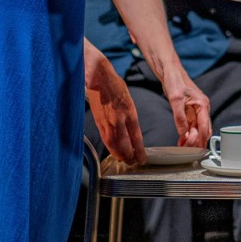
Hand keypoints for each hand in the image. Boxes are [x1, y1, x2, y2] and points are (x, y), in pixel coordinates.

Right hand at [84, 40, 146, 164]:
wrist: (99, 78)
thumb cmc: (115, 86)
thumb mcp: (128, 100)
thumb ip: (129, 116)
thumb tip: (131, 130)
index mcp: (129, 113)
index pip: (136, 137)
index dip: (139, 151)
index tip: (142, 159)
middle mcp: (119, 120)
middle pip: (125, 145)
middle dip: (130, 156)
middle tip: (134, 163)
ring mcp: (107, 122)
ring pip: (114, 145)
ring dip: (120, 155)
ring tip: (125, 161)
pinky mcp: (98, 122)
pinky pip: (105, 139)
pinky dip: (110, 148)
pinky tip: (113, 152)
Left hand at [161, 67, 212, 147]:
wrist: (170, 72)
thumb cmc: (175, 81)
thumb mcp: (175, 99)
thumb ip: (180, 117)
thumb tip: (183, 133)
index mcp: (202, 105)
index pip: (205, 126)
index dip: (201, 139)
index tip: (197, 150)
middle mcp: (202, 109)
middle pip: (203, 130)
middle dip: (196, 141)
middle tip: (187, 150)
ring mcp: (196, 111)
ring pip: (197, 130)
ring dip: (191, 139)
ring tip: (183, 148)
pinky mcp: (189, 112)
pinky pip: (190, 126)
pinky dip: (187, 134)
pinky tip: (181, 141)